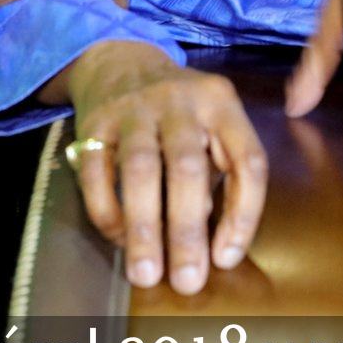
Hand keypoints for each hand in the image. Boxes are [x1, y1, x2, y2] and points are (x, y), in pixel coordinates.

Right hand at [51, 41, 266, 294]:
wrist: (121, 62)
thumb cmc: (180, 112)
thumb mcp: (213, 127)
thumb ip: (218, 176)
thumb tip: (210, 244)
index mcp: (222, 103)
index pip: (247, 161)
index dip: (243, 214)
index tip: (225, 259)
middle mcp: (181, 99)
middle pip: (187, 167)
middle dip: (187, 230)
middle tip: (187, 280)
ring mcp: (134, 107)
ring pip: (141, 168)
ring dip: (144, 226)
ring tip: (146, 273)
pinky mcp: (95, 121)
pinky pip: (97, 170)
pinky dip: (107, 209)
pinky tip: (118, 239)